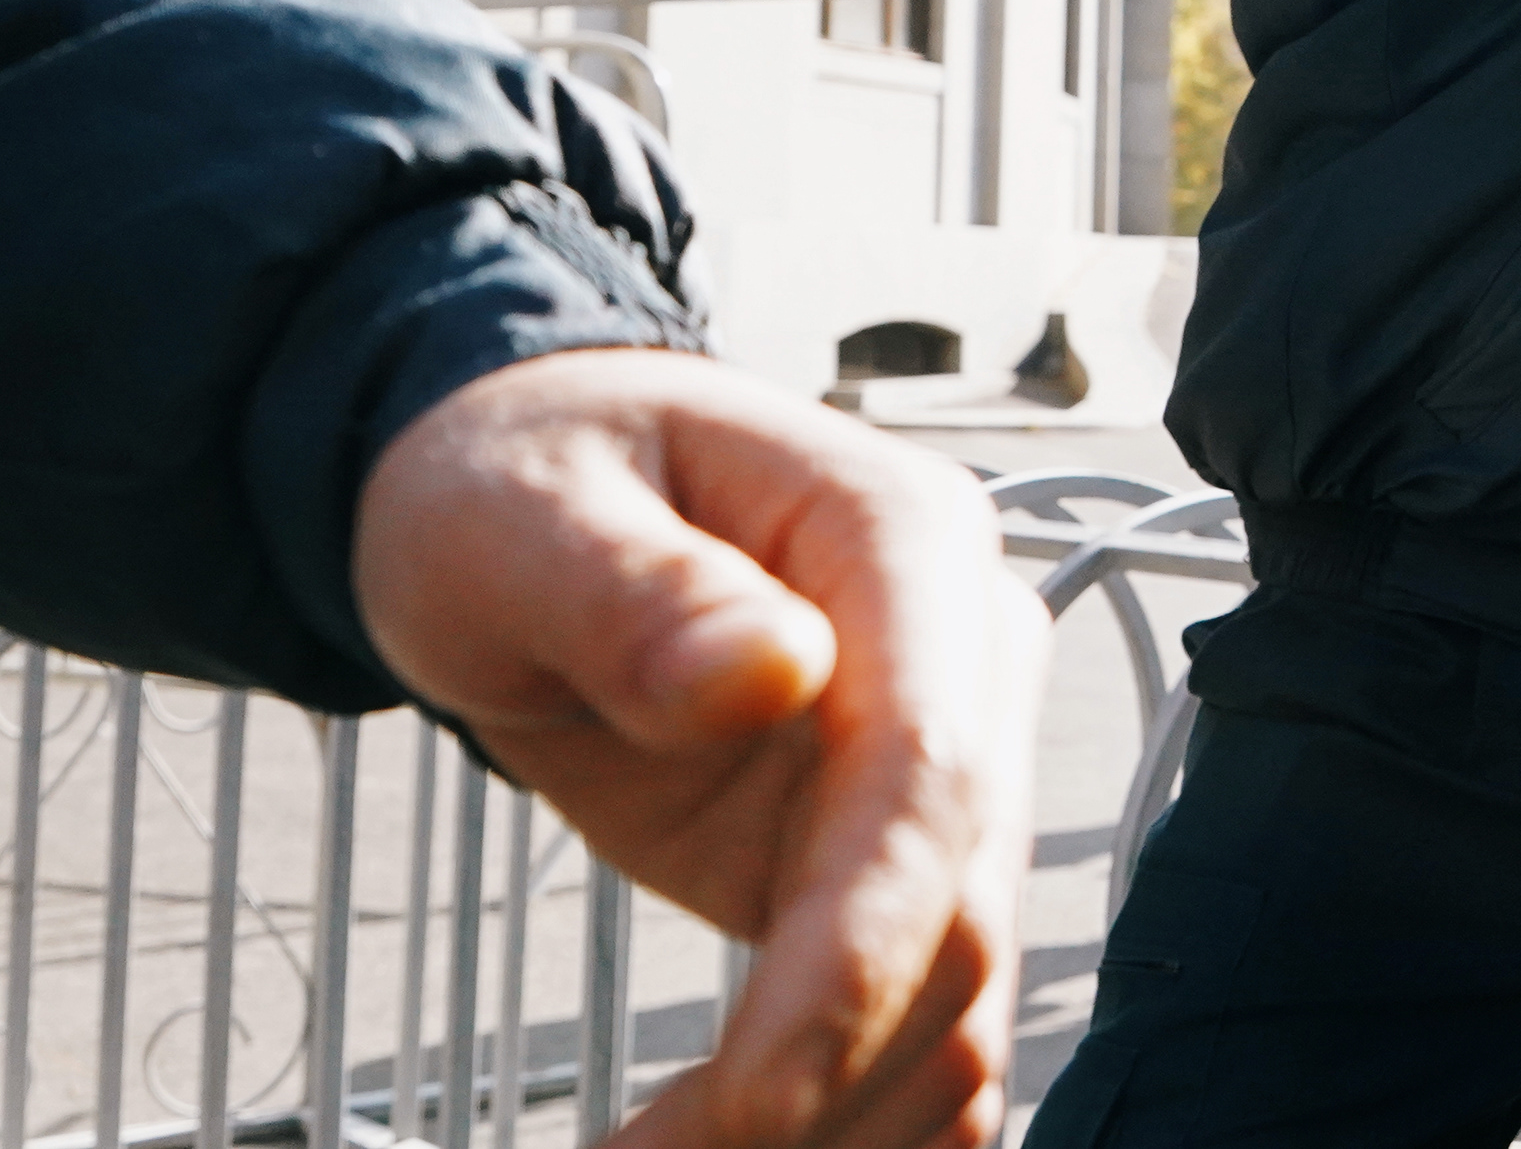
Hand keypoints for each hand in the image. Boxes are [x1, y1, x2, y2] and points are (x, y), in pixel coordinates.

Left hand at [355, 351, 1047, 1148]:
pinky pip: (912, 1020)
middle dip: (824, 1077)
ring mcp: (939, 770)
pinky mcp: (884, 866)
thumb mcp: (521, 513)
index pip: (931, 772)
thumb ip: (635, 588)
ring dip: (833, 1125)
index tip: (754, 1099)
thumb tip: (771, 671)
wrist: (541, 499)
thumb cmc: (524, 476)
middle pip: (956, 912)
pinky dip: (849, 1122)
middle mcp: (960, 660)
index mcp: (901, 544)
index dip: (859, 949)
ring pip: (952, 998)